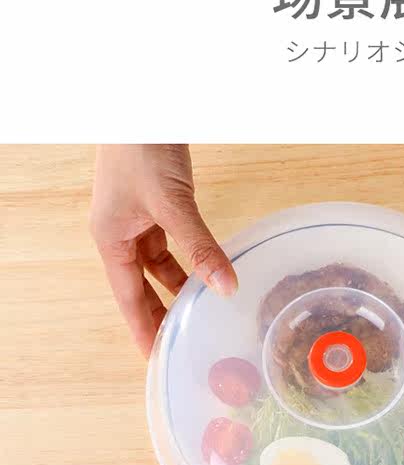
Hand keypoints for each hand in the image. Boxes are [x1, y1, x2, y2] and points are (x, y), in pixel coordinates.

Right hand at [90, 145, 237, 356]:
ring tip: (200, 316)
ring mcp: (137, 221)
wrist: (140, 100)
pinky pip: (170, 246)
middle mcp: (120, 235)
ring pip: (159, 268)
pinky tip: (205, 274)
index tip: (157, 360)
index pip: (129, 299)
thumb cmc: (141, 147)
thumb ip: (200, 246)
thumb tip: (226, 287)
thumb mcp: (173, 203)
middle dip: (161, 316)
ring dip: (179, 290)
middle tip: (182, 347)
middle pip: (142, 289)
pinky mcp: (155, 207)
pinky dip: (187, 262)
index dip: (144, 330)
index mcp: (111, 241)